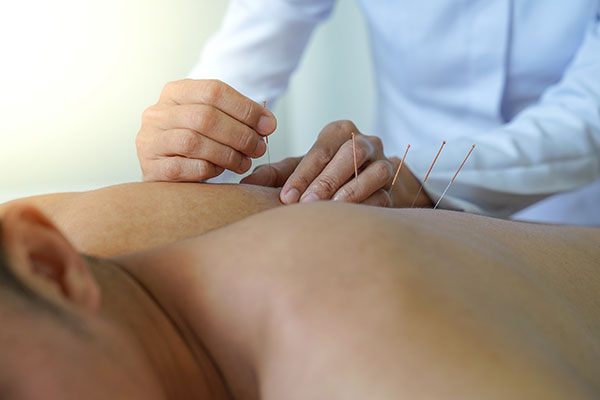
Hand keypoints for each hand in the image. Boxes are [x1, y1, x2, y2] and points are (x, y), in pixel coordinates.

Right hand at [136, 79, 276, 180]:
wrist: (166, 171)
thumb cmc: (195, 144)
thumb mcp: (214, 122)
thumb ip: (239, 118)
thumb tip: (268, 123)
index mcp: (175, 92)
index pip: (213, 91)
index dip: (245, 108)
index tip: (269, 125)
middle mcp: (157, 113)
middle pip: (205, 116)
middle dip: (240, 134)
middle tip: (259, 148)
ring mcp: (149, 140)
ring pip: (193, 141)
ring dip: (227, 154)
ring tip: (244, 162)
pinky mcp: (149, 168)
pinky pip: (183, 167)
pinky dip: (207, 169)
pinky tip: (219, 171)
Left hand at [243, 120, 400, 206]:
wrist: (359, 185)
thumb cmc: (321, 175)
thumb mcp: (298, 170)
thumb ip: (274, 175)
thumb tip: (243, 185)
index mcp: (340, 131)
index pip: (321, 149)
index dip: (303, 174)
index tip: (286, 198)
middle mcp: (367, 142)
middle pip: (349, 155)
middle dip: (326, 180)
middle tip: (306, 204)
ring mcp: (384, 164)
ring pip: (374, 172)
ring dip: (351, 191)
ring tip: (329, 209)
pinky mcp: (393, 189)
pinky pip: (385, 196)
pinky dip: (367, 207)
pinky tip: (349, 219)